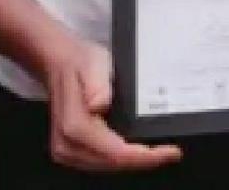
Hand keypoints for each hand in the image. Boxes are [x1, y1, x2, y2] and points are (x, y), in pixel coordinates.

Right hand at [40, 41, 181, 173]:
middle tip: (170, 153)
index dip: (145, 157)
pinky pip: (99, 163)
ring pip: (107, 167)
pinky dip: (120, 160)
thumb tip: (99, 105)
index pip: (115, 153)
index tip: (170, 152)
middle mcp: (67, 143)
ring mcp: (65, 150)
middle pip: (113, 164)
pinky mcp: (68, 151)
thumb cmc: (79, 62)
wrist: (58, 62)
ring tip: (158, 153)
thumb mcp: (94, 64)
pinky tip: (136, 152)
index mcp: (75, 125)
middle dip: (144, 161)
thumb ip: (97, 85)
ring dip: (133, 163)